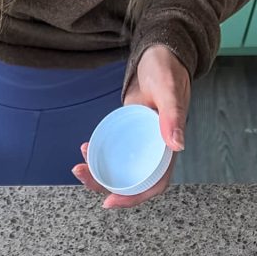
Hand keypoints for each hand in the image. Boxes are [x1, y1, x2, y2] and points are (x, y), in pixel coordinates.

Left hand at [73, 45, 190, 208]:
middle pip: (131, 182)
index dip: (134, 198)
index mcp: (168, 148)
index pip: (155, 184)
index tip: (110, 201)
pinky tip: (84, 148)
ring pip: (119, 169)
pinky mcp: (128, 134)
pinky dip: (98, 155)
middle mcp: (154, 150)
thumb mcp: (169, 90)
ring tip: (78, 166)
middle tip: (81, 175)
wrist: (159, 54)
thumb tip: (178, 146)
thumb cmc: (168, 69)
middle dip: (105, 186)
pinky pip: (113, 152)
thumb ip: (173, 115)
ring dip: (98, 173)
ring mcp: (140, 143)